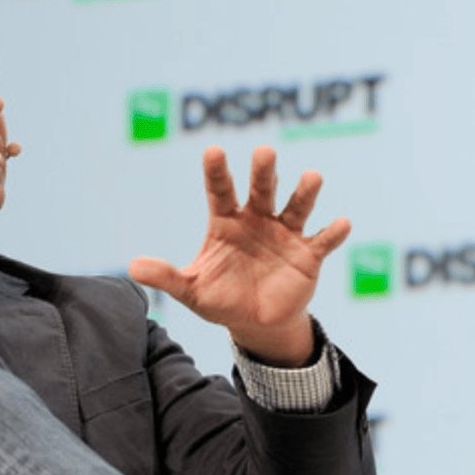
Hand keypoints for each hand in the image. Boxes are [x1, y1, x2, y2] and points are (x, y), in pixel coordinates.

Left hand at [128, 145, 349, 366]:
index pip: (220, 192)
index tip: (212, 151)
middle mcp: (257, 221)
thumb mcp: (191, 290)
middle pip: (260, 191)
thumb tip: (132, 267)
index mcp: (226, 223)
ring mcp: (285, 235)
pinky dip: (333, 233)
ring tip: (312, 177)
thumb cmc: (221, 299)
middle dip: (263, 172)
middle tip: (264, 152)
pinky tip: (342, 223)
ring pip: (295, 207)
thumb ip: (166, 276)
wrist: (256, 323)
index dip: (217, 173)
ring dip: (304, 193)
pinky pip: (323, 241)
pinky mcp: (308, 255)